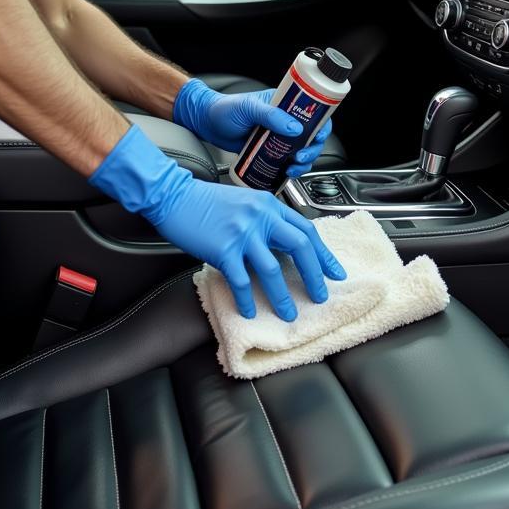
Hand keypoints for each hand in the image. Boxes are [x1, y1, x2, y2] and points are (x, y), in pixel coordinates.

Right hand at [89, 125, 345, 318]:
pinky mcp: (222, 248)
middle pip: (299, 246)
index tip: (334, 272)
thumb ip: (266, 220)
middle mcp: (260, 216)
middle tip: (320, 295)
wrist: (174, 195)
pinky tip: (250, 311)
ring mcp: (242, 232)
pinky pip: (241, 280)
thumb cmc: (207, 201)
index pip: (305, 228)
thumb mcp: (245, 202)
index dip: (323, 253)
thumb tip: (286, 249)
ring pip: (273, 269)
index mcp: (268, 204)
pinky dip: (248, 299)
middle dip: (314, 274)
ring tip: (289, 313)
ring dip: (283, 295)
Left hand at [172, 78, 331, 176]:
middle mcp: (284, 121)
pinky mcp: (268, 152)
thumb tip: (294, 128)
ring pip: (301, 152)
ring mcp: (277, 138)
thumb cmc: (224, 109)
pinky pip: (286, 162)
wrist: (205, 124)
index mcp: (284, 104)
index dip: (321, 125)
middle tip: (300, 157)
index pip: (312, 113)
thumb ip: (271, 116)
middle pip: (311, 137)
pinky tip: (285, 174)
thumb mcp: (248, 108)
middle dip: (312, 150)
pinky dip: (289, 170)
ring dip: (302, 163)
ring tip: (292, 169)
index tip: (318, 137)